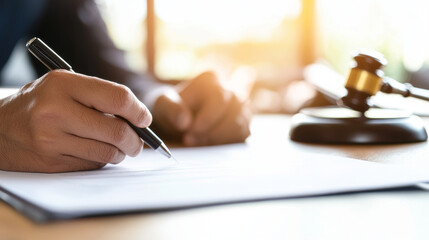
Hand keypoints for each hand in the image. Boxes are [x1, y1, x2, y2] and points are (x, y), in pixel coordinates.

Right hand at [0, 70, 151, 172]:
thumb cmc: (41, 103)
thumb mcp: (65, 86)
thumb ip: (100, 97)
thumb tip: (139, 119)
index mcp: (63, 83)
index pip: (117, 98)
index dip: (138, 111)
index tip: (145, 119)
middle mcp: (56, 110)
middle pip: (117, 130)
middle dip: (136, 140)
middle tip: (138, 143)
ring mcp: (51, 139)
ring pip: (108, 152)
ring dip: (120, 153)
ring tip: (118, 147)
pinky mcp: (51, 162)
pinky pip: (92, 165)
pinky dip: (101, 160)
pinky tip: (94, 152)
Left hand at [152, 72, 250, 145]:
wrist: (178, 116)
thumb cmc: (171, 107)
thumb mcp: (162, 105)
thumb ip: (171, 109)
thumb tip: (184, 122)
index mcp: (210, 79)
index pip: (219, 98)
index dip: (207, 118)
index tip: (189, 131)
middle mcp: (229, 90)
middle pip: (233, 113)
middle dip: (211, 132)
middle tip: (189, 140)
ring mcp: (240, 108)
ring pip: (239, 126)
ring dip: (217, 139)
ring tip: (196, 141)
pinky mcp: (242, 124)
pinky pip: (241, 136)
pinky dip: (224, 143)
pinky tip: (207, 142)